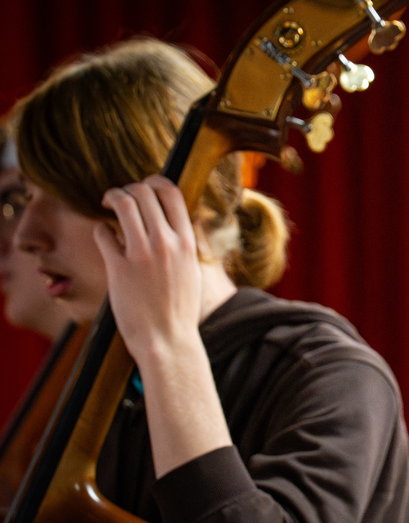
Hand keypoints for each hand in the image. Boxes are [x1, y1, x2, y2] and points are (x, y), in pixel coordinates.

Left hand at [93, 175, 202, 362]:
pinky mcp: (118, 268)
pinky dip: (101, 231)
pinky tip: (105, 240)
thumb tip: (180, 222)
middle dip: (128, 188)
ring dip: (111, 198)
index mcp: (186, 242)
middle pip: (143, 192)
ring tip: (106, 206)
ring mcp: (141, 254)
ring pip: (122, 204)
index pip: (171, 192)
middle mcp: (166, 243)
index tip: (144, 188)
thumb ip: (185, 244)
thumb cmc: (179, 309)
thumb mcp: (192, 271)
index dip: (154, 182)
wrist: (167, 340)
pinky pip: (103, 233)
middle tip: (120, 198)